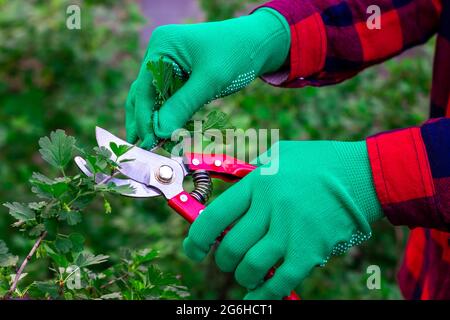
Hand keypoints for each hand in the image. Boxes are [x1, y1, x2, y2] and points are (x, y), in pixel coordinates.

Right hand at [125, 8, 289, 148]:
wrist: (258, 43)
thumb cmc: (236, 53)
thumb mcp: (209, 80)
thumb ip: (183, 105)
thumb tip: (160, 131)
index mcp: (162, 46)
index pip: (144, 89)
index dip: (145, 118)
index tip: (148, 142)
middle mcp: (161, 53)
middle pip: (144, 93)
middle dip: (144, 120)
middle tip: (142, 146)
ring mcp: (169, 63)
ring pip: (155, 97)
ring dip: (155, 120)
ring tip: (153, 143)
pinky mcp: (180, 74)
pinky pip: (169, 98)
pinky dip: (169, 115)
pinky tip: (168, 132)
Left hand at [183, 141, 383, 298]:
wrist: (363, 174)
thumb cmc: (318, 162)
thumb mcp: (278, 155)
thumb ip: (250, 173)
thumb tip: (225, 192)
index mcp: (258, 183)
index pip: (215, 217)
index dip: (197, 239)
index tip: (193, 249)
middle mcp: (270, 208)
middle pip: (231, 247)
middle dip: (223, 259)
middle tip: (226, 259)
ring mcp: (291, 231)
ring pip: (251, 266)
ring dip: (243, 275)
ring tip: (246, 272)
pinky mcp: (311, 250)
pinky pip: (280, 280)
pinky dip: (264, 293)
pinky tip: (256, 296)